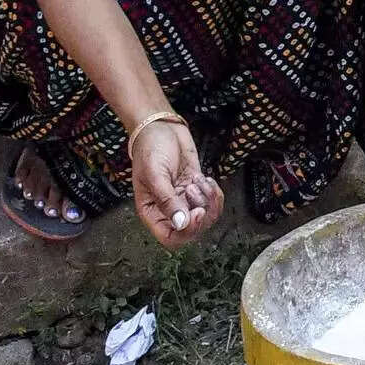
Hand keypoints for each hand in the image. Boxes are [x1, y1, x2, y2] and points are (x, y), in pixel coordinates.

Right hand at [131, 119, 223, 249]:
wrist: (161, 127)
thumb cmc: (150, 149)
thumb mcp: (155, 174)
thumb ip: (167, 200)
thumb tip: (181, 223)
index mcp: (153, 212)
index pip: (171, 238)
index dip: (188, 231)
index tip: (197, 212)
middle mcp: (169, 210)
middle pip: (193, 229)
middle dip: (203, 212)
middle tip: (197, 188)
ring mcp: (185, 200)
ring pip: (206, 216)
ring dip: (210, 200)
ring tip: (200, 180)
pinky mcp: (197, 188)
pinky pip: (212, 201)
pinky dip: (214, 191)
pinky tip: (205, 177)